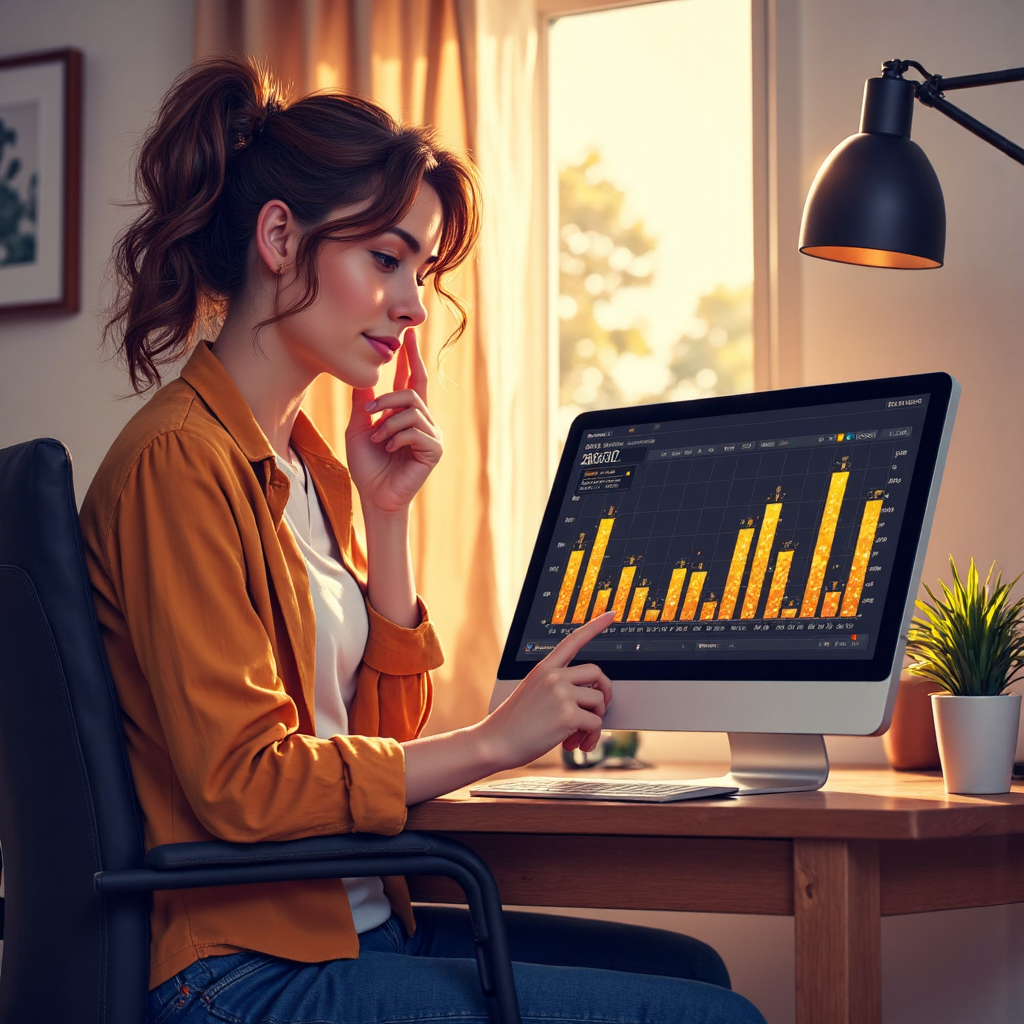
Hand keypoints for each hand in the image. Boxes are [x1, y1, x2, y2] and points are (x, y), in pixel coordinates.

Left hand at [346, 330, 442, 514]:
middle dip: (387, 399)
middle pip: (411, 392)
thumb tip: (366, 373)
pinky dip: (396, 438)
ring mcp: (432, 435)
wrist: (374, 496)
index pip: (412, 379)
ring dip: (387, 424)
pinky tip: (389, 450)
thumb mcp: (359, 427)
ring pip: (412, 411)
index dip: (411, 357)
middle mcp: (423, 421)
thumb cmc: (367, 465)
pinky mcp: (435, 450)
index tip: (410, 334)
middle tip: (368, 414)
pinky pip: (416, 430)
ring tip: (377, 441)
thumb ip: (364, 402)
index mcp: (407, 414)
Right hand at [481, 612, 614, 769]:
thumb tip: (589, 696)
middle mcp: (553, 676)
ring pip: (599, 701)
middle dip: (604, 692)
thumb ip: (557, 687)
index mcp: (544, 668)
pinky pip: (596, 723)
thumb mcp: (531, 693)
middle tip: (598, 710)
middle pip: (597, 672)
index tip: (611, 615)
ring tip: (578, 736)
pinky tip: (576, 744)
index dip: (594, 626)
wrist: (495, 742)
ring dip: (595, 721)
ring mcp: (561, 693)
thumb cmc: (513, 723)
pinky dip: (591, 737)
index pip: (572, 640)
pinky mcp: (568, 715)